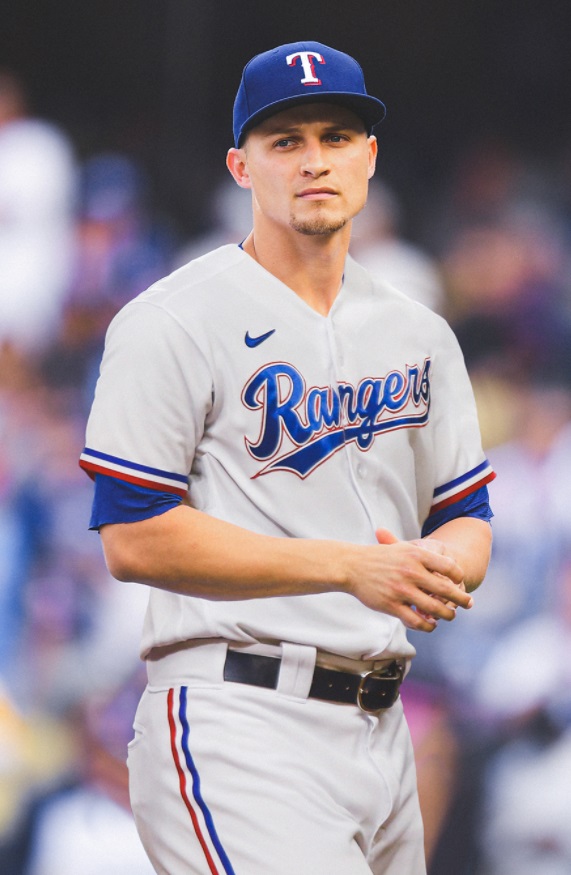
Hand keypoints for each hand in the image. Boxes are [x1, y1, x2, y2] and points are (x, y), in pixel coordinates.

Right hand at [342, 528, 471, 632]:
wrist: (351, 566)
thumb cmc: (379, 557)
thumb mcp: (401, 547)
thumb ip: (424, 557)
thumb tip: (450, 570)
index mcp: (416, 554)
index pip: (449, 567)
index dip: (458, 577)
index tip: (460, 582)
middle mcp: (411, 572)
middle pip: (446, 589)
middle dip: (462, 599)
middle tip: (469, 604)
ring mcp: (401, 590)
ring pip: (434, 609)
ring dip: (447, 615)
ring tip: (450, 616)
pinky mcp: (391, 605)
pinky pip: (416, 621)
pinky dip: (428, 626)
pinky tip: (431, 624)